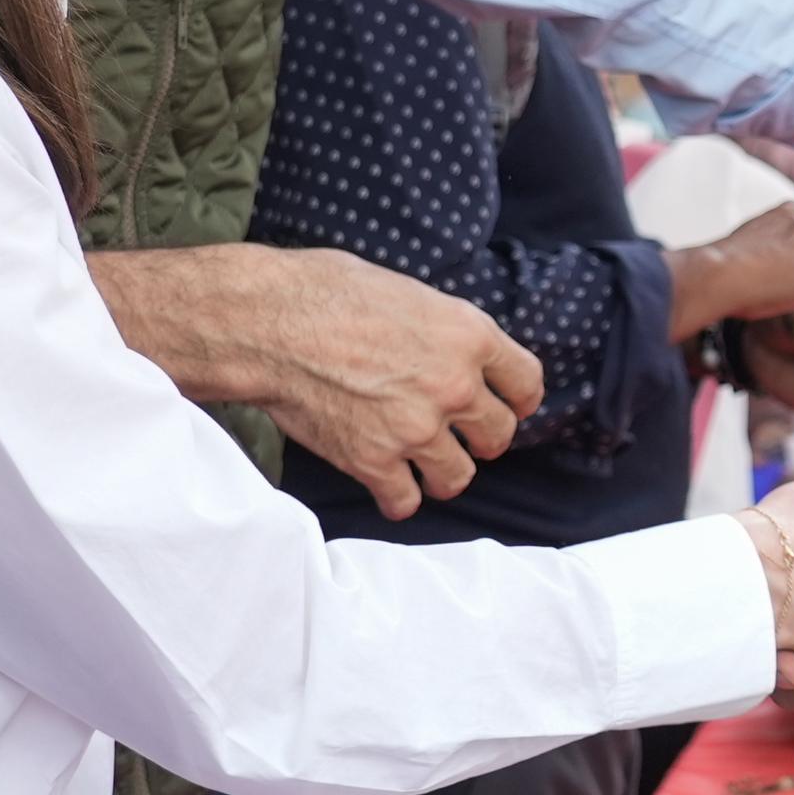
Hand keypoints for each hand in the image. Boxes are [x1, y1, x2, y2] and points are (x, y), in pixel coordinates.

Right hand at [245, 249, 541, 517]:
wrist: (266, 323)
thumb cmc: (325, 292)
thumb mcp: (406, 292)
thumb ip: (440, 330)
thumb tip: (448, 349)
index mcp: (468, 335)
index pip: (527, 383)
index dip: (518, 398)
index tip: (508, 406)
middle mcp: (453, 386)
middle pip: (498, 435)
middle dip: (480, 438)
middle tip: (457, 436)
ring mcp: (415, 429)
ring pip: (457, 478)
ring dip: (440, 473)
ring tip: (421, 463)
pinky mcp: (373, 461)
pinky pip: (405, 502)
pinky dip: (396, 497)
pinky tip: (385, 481)